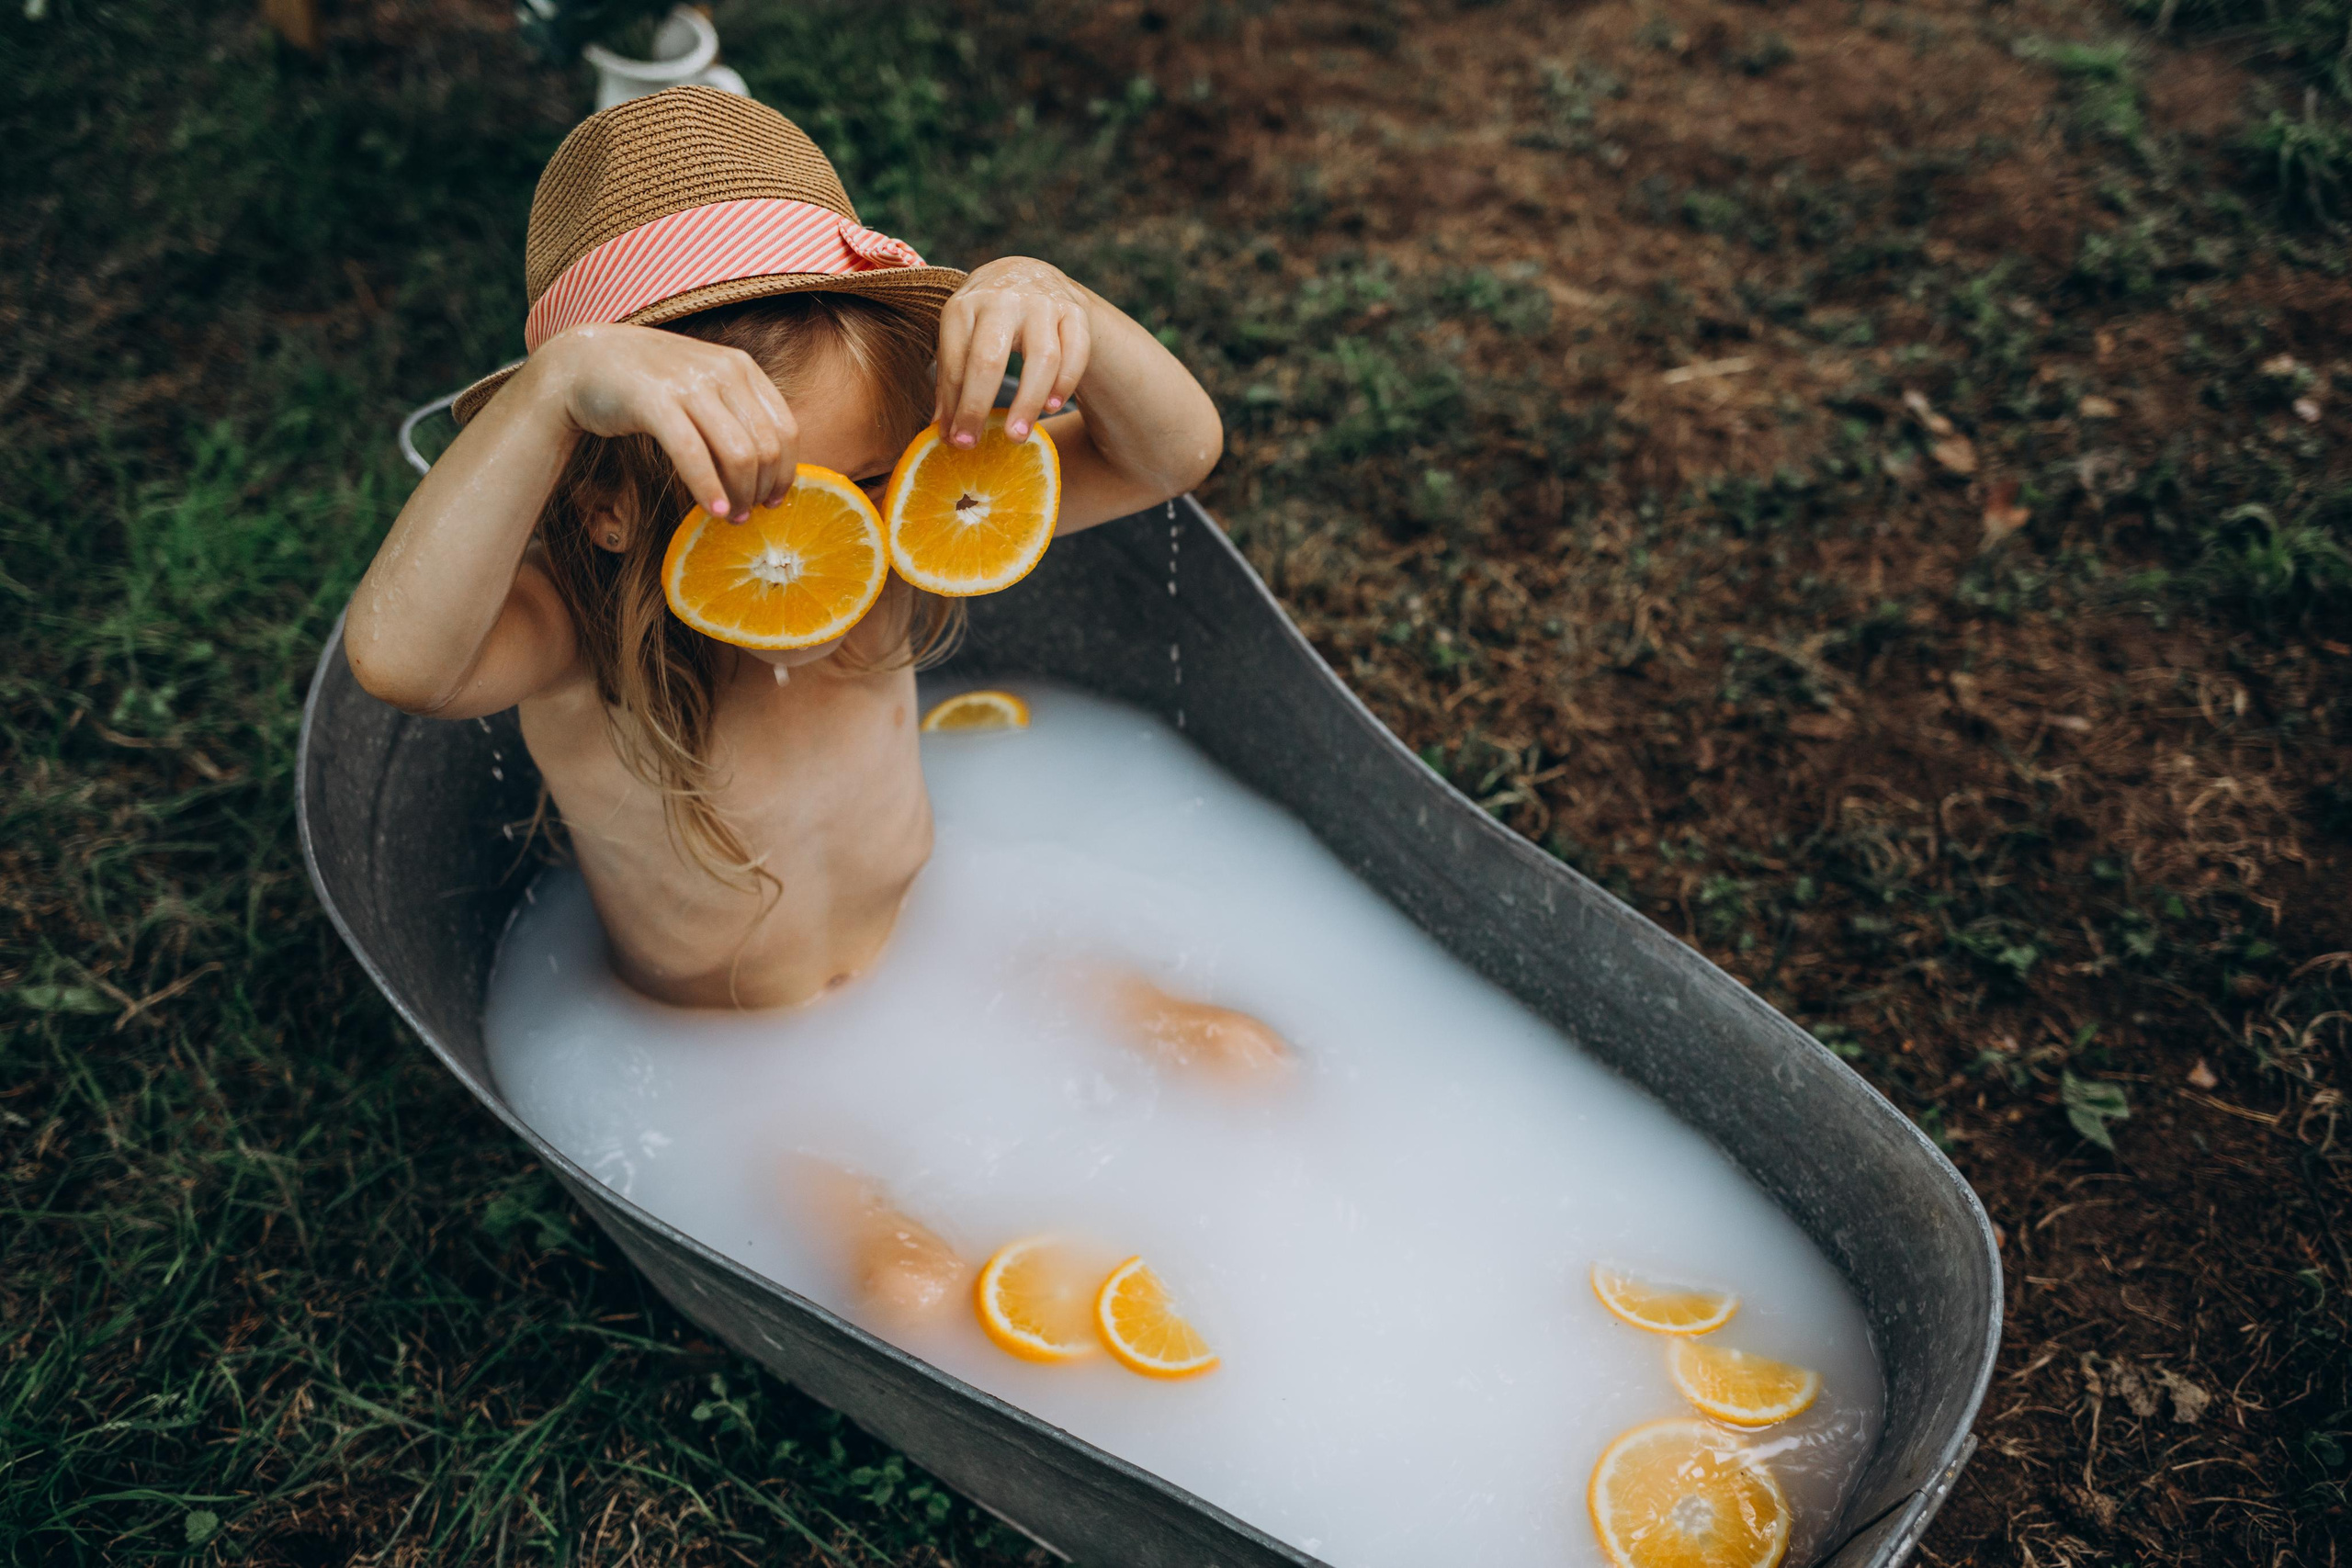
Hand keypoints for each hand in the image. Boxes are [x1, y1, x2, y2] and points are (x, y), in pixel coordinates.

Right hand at [535, 322, 796, 520]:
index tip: (773, 500)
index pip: (786, 430)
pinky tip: (711, 510)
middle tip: (746, 514)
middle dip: (761, 490)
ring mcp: (689, 384)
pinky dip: (708, 489)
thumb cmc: (650, 383)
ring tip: (728, 516)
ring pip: (738, 454)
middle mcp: (723, 371)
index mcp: (742, 367)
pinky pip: (694, 455)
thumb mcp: (704, 385)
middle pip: (766, 448)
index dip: (786, 473)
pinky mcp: (655, 401)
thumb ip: (736, 412)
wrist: (584, 360)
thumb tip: (771, 469)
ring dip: (738, 495)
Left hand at [933, 257, 1092, 448]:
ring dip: (1028, 402)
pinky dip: (1066, 383)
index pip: (956, 362)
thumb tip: (942, 431)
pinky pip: (1076, 351)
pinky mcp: (1074, 310)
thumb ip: (952, 379)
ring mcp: (1042, 303)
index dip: (954, 405)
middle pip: (989, 358)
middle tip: (973, 445)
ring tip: (1017, 435)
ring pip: (1041, 358)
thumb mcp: (962, 336)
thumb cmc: (987, 320)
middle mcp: (1001, 300)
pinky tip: (1053, 408)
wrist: (1028, 275)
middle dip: (978, 406)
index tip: (954, 440)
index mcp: (964, 306)